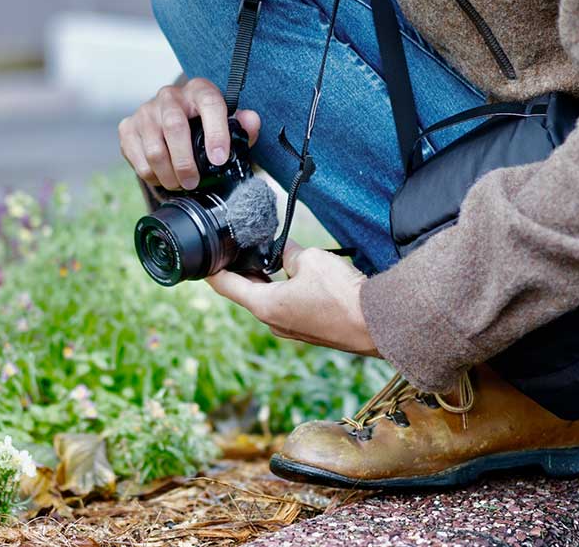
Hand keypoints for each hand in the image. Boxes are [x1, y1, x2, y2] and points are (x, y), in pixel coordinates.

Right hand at [118, 77, 260, 189]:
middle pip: (174, 127)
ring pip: (154, 148)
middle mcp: (170, 96)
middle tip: (193, 182)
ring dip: (168, 175)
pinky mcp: (128, 127)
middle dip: (185, 162)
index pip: (210, 105)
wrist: (173, 122)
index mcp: (199, 91)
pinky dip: (151, 175)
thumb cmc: (204, 126)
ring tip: (179, 184)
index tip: (219, 160)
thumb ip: (243, 126)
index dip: (216, 133)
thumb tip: (250, 121)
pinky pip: (138, 158)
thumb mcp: (227, 125)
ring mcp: (146, 111)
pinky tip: (163, 177)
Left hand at [206, 241, 379, 356]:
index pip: (227, 286)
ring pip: (268, 300)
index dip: (212, 272)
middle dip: (242, 272)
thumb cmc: (342, 295)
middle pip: (247, 293)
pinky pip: (287, 306)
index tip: (202, 263)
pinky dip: (284, 290)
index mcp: (265, 306)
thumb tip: (285, 249)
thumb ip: (290, 253)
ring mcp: (291, 328)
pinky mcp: (308, 329)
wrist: (376, 324)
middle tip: (238, 252)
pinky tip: (294, 275)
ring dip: (266, 280)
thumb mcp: (311, 260)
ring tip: (268, 258)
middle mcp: (273, 322)